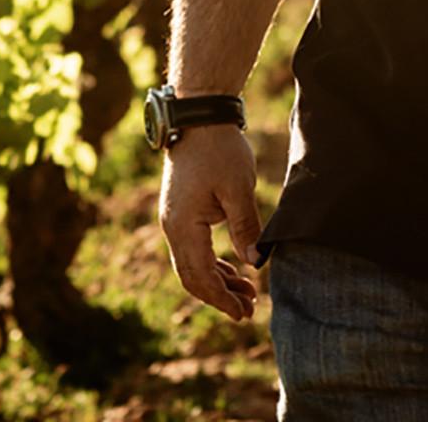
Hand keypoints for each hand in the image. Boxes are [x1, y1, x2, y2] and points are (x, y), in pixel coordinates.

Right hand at [157, 124, 262, 321]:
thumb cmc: (218, 149)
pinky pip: (193, 248)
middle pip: (191, 276)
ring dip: (217, 281)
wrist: (198, 116)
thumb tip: (255, 263)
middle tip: (248, 310)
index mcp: (183, 224)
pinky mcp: (181, 210)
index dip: (221, 298)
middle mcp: (172, 226)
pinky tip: (232, 268)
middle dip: (218, 296)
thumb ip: (245, 227)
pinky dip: (211, 263)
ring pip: (191, 264)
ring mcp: (174, 218)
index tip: (244, 313)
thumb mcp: (238, 188)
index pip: (200, 276)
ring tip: (247, 292)